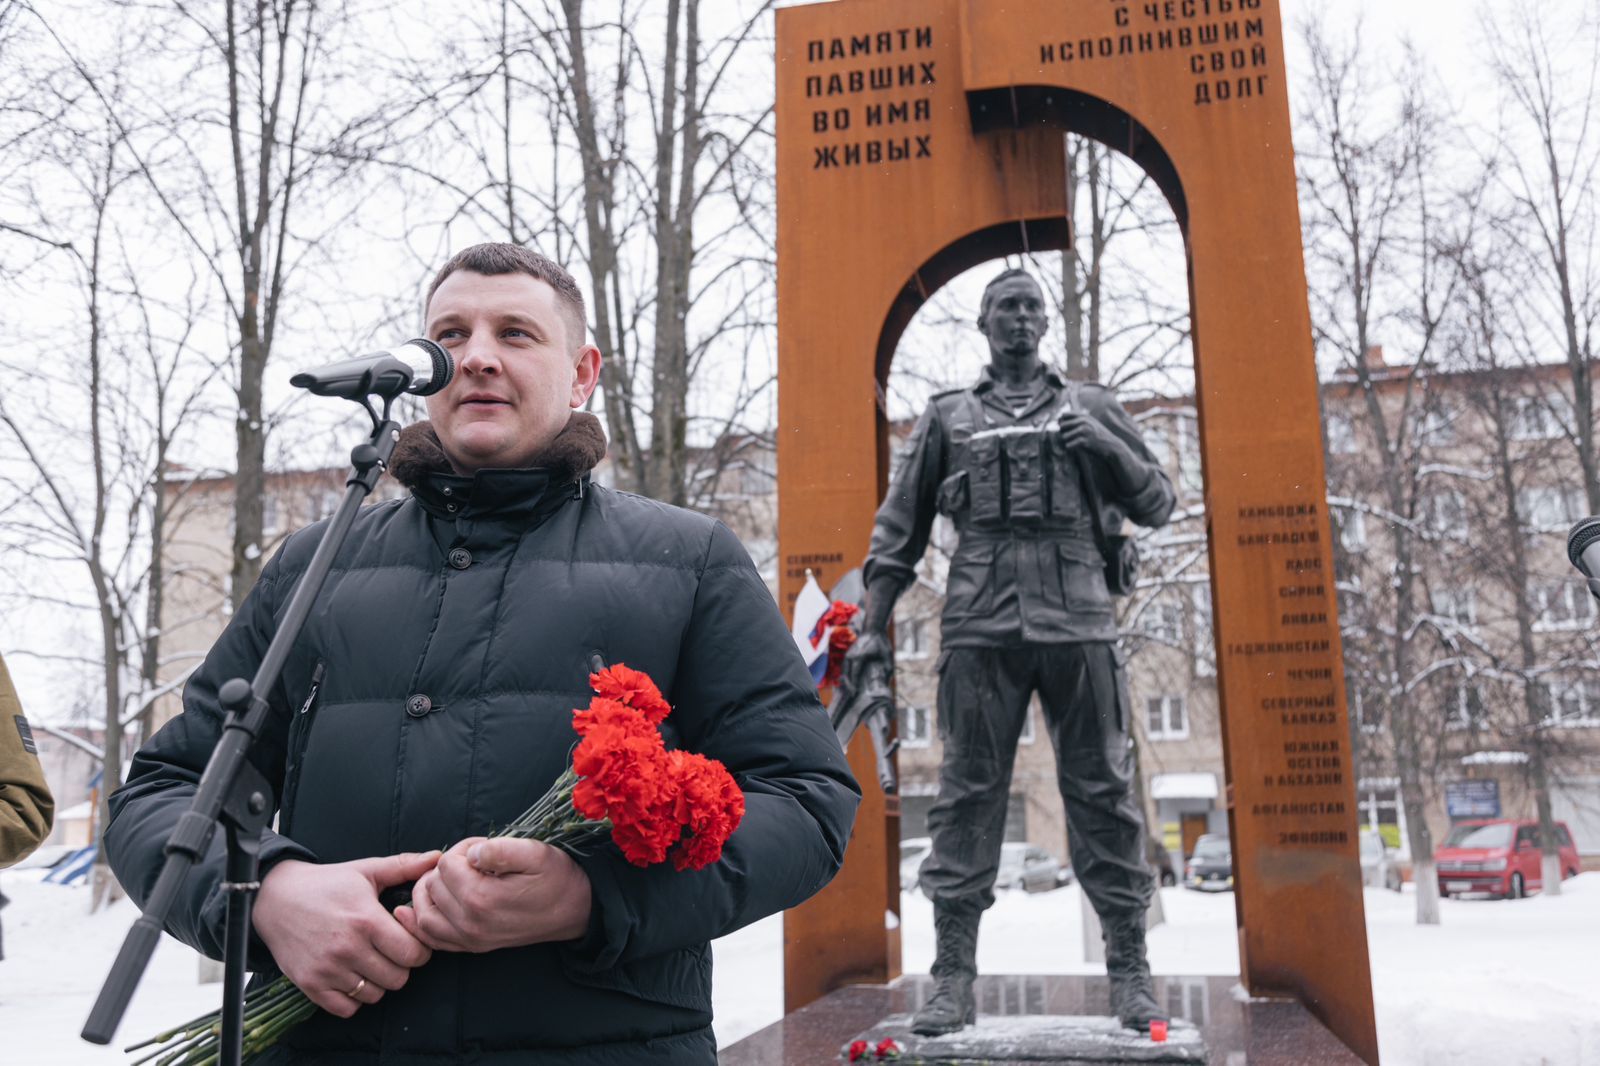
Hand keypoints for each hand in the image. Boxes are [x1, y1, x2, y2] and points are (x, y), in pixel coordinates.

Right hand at [252, 851, 438, 1017]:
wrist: (275, 899)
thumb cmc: (327, 883)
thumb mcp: (366, 870)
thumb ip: (404, 866)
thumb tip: (437, 856)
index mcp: (366, 920)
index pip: (413, 954)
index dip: (419, 950)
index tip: (410, 940)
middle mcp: (347, 948)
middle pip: (398, 979)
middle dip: (401, 966)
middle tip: (391, 952)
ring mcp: (327, 969)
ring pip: (374, 995)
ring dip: (378, 982)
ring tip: (371, 962)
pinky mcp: (310, 985)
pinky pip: (346, 1009)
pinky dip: (354, 998)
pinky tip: (352, 976)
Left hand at [394, 837, 592, 953]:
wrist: (575, 910)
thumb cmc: (556, 877)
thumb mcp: (535, 852)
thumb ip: (499, 849)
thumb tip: (471, 854)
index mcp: (483, 898)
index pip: (446, 865)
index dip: (462, 849)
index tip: (484, 848)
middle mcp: (471, 924)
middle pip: (433, 886)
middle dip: (448, 866)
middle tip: (475, 860)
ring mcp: (471, 939)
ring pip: (424, 915)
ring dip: (429, 892)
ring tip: (450, 877)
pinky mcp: (473, 947)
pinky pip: (433, 938)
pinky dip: (424, 920)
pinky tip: (431, 904)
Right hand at [841, 629, 891, 693]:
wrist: (873, 628)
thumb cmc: (881, 642)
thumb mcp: (888, 656)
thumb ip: (888, 670)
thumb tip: (886, 683)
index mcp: (859, 657)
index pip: (854, 675)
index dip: (854, 686)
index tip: (855, 694)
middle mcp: (851, 656)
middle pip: (847, 674)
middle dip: (849, 686)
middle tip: (853, 695)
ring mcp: (849, 654)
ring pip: (844, 671)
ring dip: (847, 680)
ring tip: (851, 690)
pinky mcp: (849, 653)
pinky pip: (845, 666)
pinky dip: (847, 674)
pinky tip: (851, 680)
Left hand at [1056, 411, 1120, 457]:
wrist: (1111, 446)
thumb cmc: (1099, 435)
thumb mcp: (1090, 423)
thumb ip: (1077, 420)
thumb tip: (1058, 420)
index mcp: (1084, 416)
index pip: (1064, 415)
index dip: (1062, 422)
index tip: (1066, 429)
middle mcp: (1083, 421)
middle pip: (1062, 426)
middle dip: (1063, 433)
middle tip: (1069, 438)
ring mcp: (1084, 431)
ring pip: (1064, 436)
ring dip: (1066, 442)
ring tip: (1073, 443)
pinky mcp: (1084, 441)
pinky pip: (1068, 445)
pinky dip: (1070, 448)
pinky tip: (1076, 448)